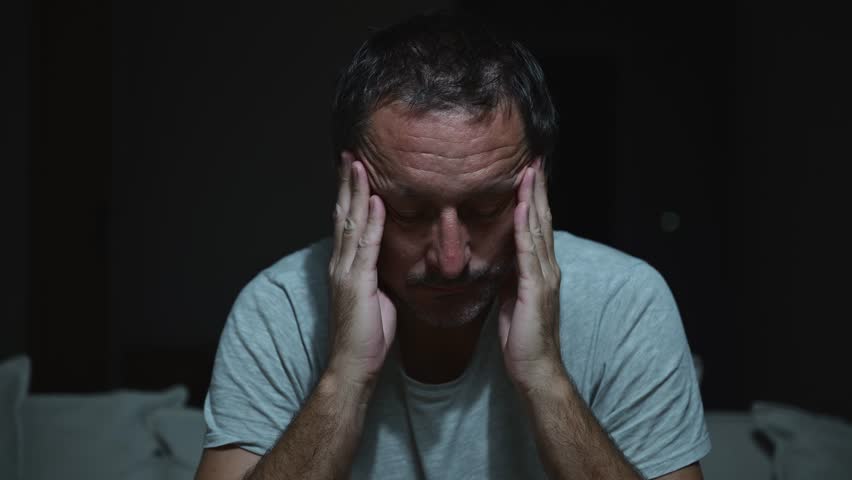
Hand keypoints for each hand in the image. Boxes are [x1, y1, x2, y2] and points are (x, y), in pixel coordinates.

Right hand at [327, 152, 396, 386]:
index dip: (349, 194)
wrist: (353, 364)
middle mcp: (340, 264)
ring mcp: (346, 272)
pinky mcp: (358, 284)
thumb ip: (375, 275)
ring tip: (360, 165)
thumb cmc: (366, 336)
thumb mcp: (374, 297)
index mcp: (344, 266)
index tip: (354, 170)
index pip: (346, 222)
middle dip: (347, 183)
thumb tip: (386, 263)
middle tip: (350, 155)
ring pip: (351, 224)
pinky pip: (367, 246)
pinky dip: (371, 222)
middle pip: (343, 214)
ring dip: (356, 193)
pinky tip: (376, 201)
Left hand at [498, 159, 563, 394]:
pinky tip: (521, 208)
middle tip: (533, 159)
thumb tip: (503, 259)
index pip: (537, 226)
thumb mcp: (514, 299)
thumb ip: (513, 276)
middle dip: (537, 188)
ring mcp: (544, 277)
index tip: (528, 172)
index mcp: (541, 269)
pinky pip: (528, 252)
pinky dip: (525, 228)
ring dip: (532, 198)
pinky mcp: (535, 289)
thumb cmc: (524, 338)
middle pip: (542, 219)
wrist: (535, 369)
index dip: (533, 198)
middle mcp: (548, 267)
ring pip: (538, 229)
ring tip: (529, 171)